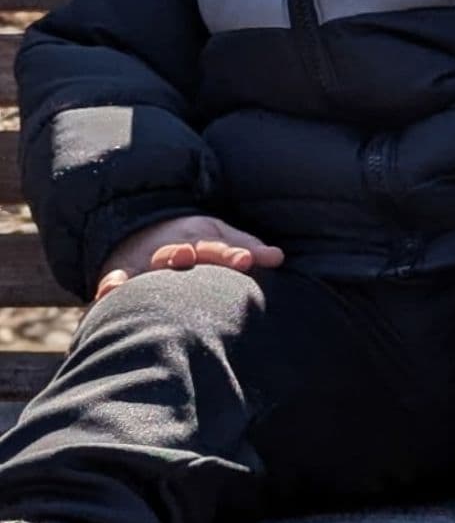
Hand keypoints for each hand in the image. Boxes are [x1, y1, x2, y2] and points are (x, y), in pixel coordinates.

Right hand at [95, 216, 284, 299]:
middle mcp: (172, 249)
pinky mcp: (119, 271)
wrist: (143, 230)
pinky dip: (110, 284)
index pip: (218, 248)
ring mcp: (144, 260)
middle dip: (185, 254)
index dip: (232, 254)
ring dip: (149, 268)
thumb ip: (246, 248)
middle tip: (188, 254)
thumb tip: (278, 257)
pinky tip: (108, 292)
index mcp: (200, 241)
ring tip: (148, 274)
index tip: (246, 260)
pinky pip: (113, 278)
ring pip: (147, 265)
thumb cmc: (194, 241)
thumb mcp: (220, 237)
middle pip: (179, 252)